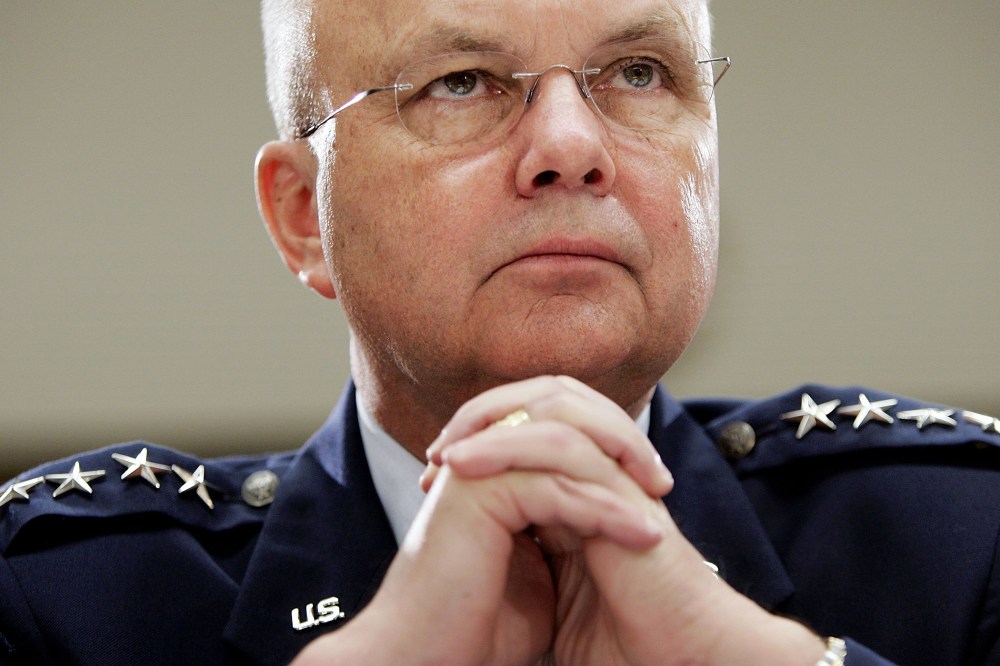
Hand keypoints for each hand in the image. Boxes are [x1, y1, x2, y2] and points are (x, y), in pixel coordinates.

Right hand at [292, 377, 664, 665]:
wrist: (423, 659)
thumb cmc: (474, 629)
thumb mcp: (537, 574)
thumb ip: (562, 535)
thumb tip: (608, 527)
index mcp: (490, 466)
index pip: (558, 426)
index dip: (609, 445)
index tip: (652, 483)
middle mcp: (481, 456)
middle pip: (562, 416)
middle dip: (619, 441)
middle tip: (660, 477)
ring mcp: (477, 468)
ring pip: (564, 443)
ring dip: (621, 469)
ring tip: (661, 498)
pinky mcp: (478, 491)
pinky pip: (557, 487)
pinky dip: (607, 510)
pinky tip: (643, 534)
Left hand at [430, 376, 825, 665]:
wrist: (686, 663)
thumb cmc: (632, 644)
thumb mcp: (562, 596)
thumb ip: (535, 560)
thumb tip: (485, 558)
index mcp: (590, 487)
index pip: (537, 425)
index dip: (485, 434)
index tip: (436, 472)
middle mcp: (605, 470)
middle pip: (545, 398)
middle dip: (485, 412)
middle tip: (439, 448)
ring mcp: (617, 475)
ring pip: (555, 404)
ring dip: (491, 419)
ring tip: (444, 451)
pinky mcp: (622, 491)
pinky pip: (561, 446)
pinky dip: (506, 445)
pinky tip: (464, 463)